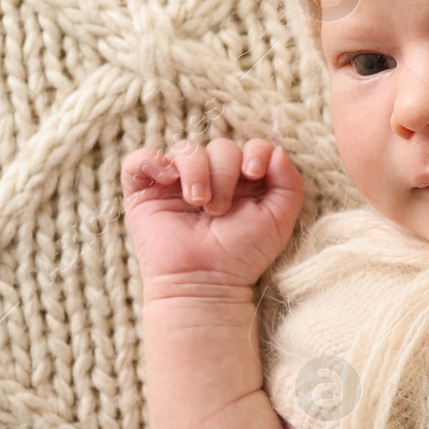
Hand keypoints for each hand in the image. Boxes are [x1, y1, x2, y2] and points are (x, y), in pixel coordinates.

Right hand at [120, 137, 304, 288]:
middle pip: (219, 146)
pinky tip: (168, 179)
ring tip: (199, 202)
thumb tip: (276, 150)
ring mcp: (176, 183)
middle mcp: (210, 178)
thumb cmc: (243, 254)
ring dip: (196, 170)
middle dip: (224, 172)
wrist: (206, 281)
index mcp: (242, 181)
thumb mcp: (279, 220)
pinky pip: (138, 160)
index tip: (254, 172)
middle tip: (220, 209)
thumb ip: (290, 183)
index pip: (250, 146)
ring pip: (185, 148)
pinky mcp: (145, 193)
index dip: (254, 151)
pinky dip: (152, 161)